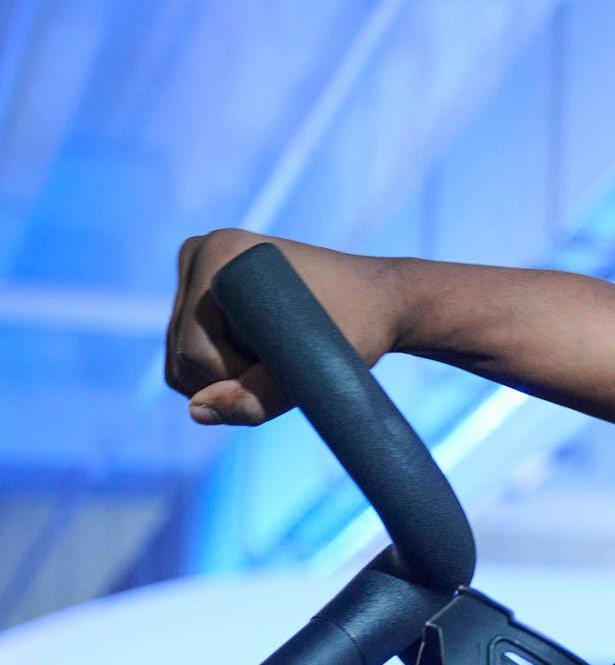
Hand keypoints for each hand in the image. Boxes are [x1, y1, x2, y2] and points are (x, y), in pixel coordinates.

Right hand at [166, 230, 404, 425]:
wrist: (382, 300)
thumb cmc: (362, 327)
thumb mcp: (317, 368)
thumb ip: (258, 398)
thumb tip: (195, 412)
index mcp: (221, 253)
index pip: (196, 351)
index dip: (239, 377)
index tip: (292, 363)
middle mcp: (200, 253)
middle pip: (183, 355)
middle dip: (232, 377)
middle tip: (289, 361)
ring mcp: (197, 270)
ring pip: (182, 361)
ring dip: (228, 375)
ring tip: (278, 354)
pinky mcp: (202, 291)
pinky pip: (187, 355)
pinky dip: (222, 370)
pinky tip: (264, 353)